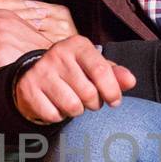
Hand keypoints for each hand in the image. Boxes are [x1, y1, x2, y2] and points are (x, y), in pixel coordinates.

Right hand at [13, 36, 135, 123]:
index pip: (101, 70)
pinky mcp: (28, 88)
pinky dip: (58, 116)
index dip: (112, 91)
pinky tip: (56, 105)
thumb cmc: (73, 71)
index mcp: (77, 45)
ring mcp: (41, 71)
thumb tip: (131, 81)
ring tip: (73, 102)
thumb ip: (114, 74)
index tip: (115, 101)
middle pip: (88, 93)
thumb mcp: (94, 67)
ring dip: (76, 111)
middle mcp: (57, 54)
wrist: (35, 74)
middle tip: (89, 101)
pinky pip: (53, 115)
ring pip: (72, 106)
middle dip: (94, 104)